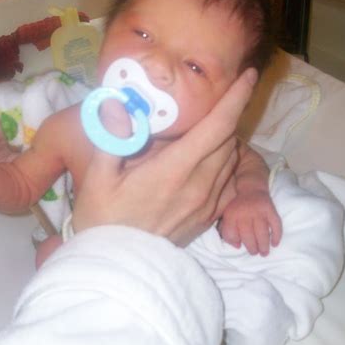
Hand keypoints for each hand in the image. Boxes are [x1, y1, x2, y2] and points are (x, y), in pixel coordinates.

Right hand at [72, 68, 257, 246]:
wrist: (116, 269)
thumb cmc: (102, 220)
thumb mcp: (96, 179)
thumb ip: (111, 138)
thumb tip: (117, 101)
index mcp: (175, 170)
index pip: (218, 127)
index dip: (236, 98)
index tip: (248, 75)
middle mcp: (200, 185)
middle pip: (229, 139)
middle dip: (228, 113)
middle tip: (217, 96)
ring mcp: (207, 204)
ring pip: (231, 160)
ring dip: (226, 138)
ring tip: (207, 125)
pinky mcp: (208, 218)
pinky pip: (228, 182)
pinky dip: (225, 163)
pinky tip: (206, 159)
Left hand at [219, 190, 281, 255]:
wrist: (251, 188)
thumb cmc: (238, 206)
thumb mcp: (228, 215)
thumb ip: (228, 231)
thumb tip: (237, 246)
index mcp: (232, 214)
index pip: (231, 233)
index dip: (234, 241)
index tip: (240, 246)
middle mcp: (245, 213)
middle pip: (248, 235)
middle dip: (252, 248)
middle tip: (255, 253)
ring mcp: (259, 211)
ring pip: (262, 232)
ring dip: (264, 245)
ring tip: (264, 253)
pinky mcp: (270, 210)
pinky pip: (276, 225)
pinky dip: (277, 235)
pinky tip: (275, 243)